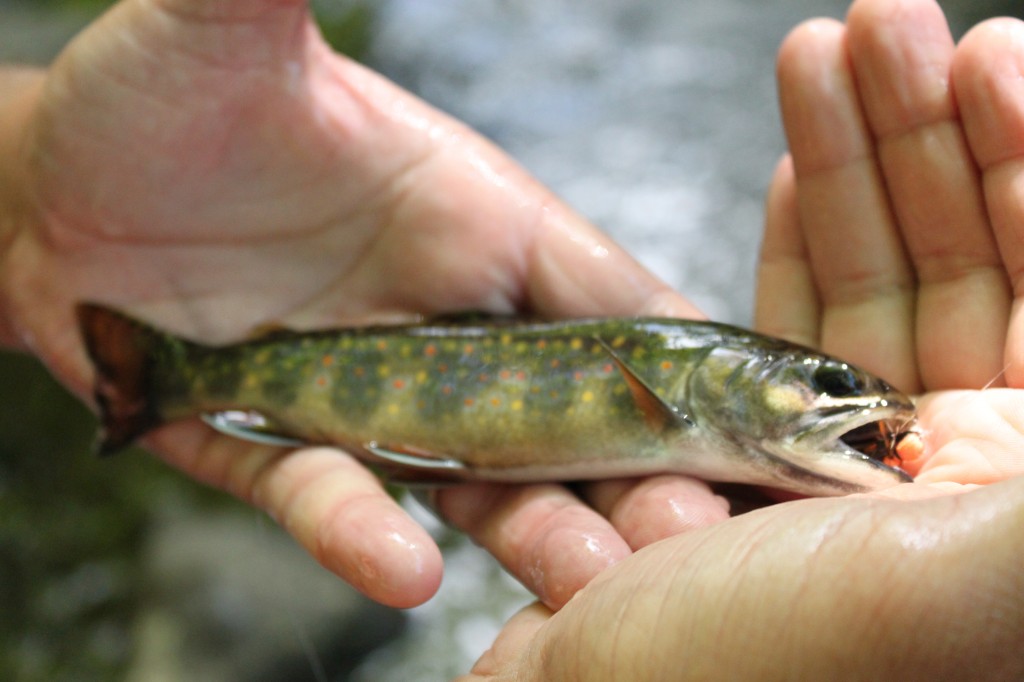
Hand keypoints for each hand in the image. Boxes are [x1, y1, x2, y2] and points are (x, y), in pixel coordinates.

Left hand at [0, 0, 725, 607]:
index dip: (687, 359)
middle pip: (564, 411)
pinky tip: (402, 565)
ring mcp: (363, 396)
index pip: (608, 294)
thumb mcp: (228, 31)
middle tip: (693, 528)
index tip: (763, 418)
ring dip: (531, 528)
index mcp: (472, 224)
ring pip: (471, 479)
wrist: (47, 194)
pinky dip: (362, 532)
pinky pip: (330, 499)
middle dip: (634, 470)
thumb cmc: (157, 100)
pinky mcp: (278, 446)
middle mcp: (438, 322)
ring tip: (585, 568)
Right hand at [461, 0, 1023, 676]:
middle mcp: (924, 485)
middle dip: (918, 137)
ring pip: (860, 280)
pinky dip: (789, 243)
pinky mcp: (734, 450)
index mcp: (987, 506)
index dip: (1023, 168)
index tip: (988, 50)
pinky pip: (783, 324)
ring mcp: (826, 464)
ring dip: (847, 164)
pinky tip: (791, 170)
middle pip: (948, 274)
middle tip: (886, 22)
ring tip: (825, 53)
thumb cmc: (732, 680)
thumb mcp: (940, 596)